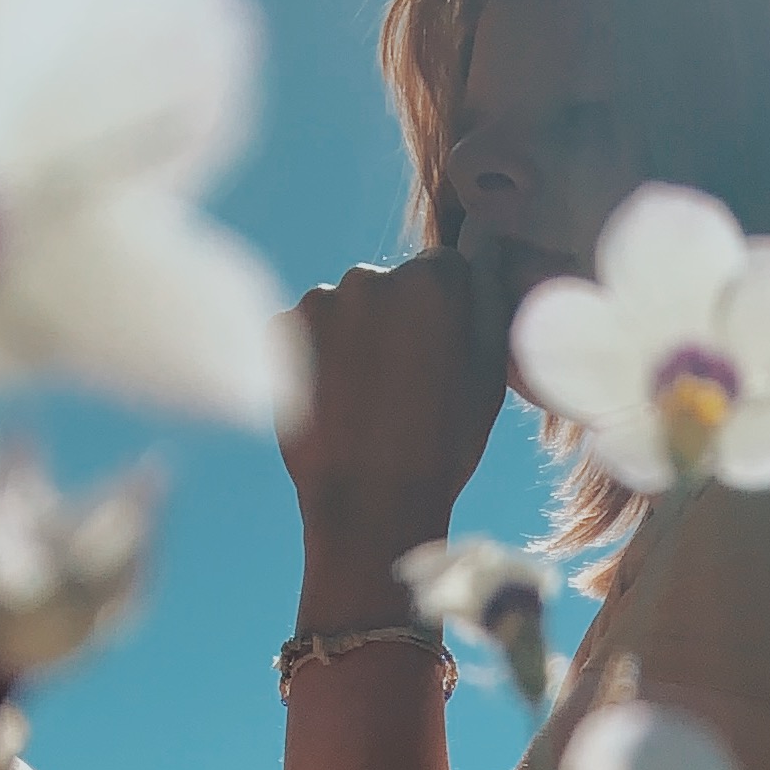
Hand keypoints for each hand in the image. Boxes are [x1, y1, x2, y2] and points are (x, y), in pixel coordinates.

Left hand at [279, 248, 508, 625]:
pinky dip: (318, 358)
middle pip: (389, 285)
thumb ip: (489, 307)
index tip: (440, 358)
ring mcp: (319, 300)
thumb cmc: (443, 448)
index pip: (442, 271)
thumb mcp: (490, 380)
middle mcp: (371, 276)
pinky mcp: (279, 328)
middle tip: (402, 388)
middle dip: (395, 322)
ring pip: (344, 308)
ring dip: (354, 339)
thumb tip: (479, 263)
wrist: (370, 506)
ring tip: (366, 402)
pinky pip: (306, 332)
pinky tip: (335, 403)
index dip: (445, 317)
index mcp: (432, 281)